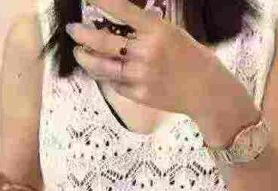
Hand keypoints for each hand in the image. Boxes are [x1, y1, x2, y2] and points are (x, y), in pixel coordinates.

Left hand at [65, 0, 214, 117]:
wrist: (204, 89)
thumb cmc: (189, 57)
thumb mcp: (171, 32)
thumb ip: (144, 28)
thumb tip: (116, 21)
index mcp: (157, 30)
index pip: (122, 10)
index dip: (102, 1)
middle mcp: (146, 52)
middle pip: (104, 42)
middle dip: (83, 35)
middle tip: (73, 30)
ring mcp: (141, 76)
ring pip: (102, 67)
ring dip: (85, 59)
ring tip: (79, 53)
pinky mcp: (139, 95)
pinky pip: (114, 84)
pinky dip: (103, 76)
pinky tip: (98, 70)